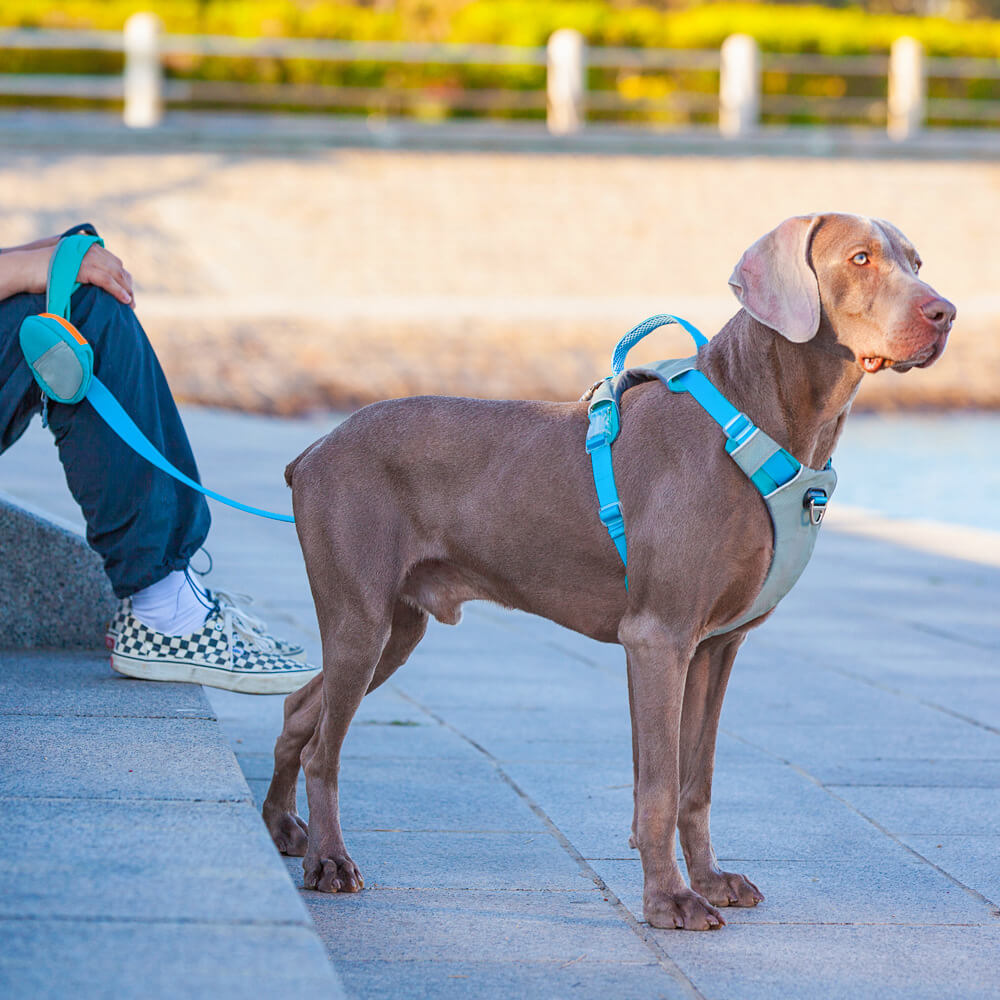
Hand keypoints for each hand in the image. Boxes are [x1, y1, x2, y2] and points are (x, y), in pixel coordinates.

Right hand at [0, 241, 134, 305]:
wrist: (25, 270)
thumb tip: (102, 284)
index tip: (129, 293)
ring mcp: (85, 257)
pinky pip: (105, 280)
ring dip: (125, 290)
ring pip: (114, 274)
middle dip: (127, 285)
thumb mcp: (70, 268)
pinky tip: (124, 300)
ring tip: (130, 304)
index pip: (114, 263)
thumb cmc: (44, 273)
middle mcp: (89, 249)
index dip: (124, 278)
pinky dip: (117, 290)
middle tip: (132, 302)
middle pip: (118, 268)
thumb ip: (86, 270)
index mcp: (88, 247)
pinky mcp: (81, 268)